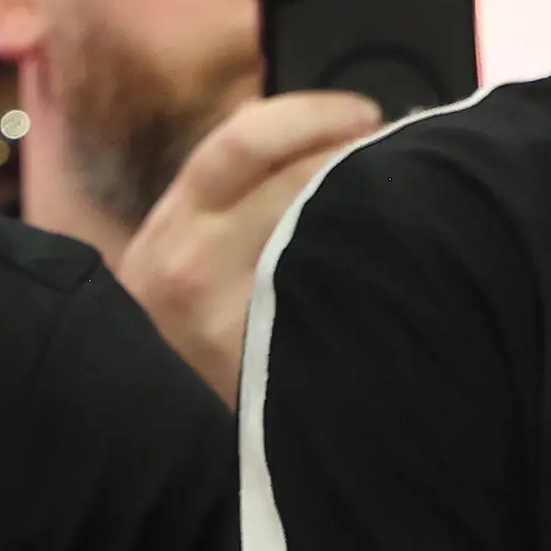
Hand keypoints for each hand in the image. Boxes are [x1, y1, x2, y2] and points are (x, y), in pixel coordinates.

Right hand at [118, 88, 383, 394]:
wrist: (148, 436)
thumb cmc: (178, 338)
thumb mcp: (174, 260)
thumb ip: (218, 203)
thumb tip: (282, 133)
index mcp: (168, 226)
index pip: (239, 141)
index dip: (310, 114)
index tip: (362, 114)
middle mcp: (186, 259)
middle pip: (287, 175)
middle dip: (353, 150)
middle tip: (400, 146)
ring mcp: (224, 311)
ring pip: (315, 226)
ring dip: (366, 200)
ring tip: (403, 192)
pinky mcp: (255, 354)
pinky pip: (326, 287)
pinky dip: (367, 261)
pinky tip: (393, 260)